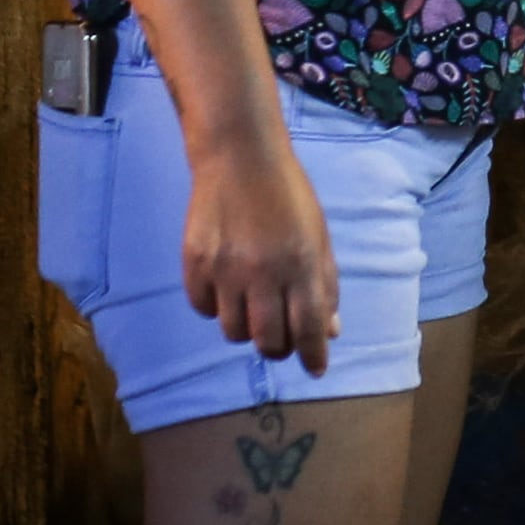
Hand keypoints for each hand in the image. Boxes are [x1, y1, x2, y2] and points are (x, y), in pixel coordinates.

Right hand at [183, 132, 338, 373]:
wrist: (238, 156)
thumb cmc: (287, 196)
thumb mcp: (317, 236)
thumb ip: (324, 285)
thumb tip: (329, 331)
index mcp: (301, 264)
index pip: (309, 329)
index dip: (313, 356)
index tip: (315, 368)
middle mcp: (263, 272)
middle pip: (268, 342)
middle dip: (277, 347)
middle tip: (278, 336)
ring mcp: (225, 269)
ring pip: (233, 332)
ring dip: (245, 327)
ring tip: (250, 303)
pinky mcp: (195, 262)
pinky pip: (204, 308)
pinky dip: (215, 306)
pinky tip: (224, 285)